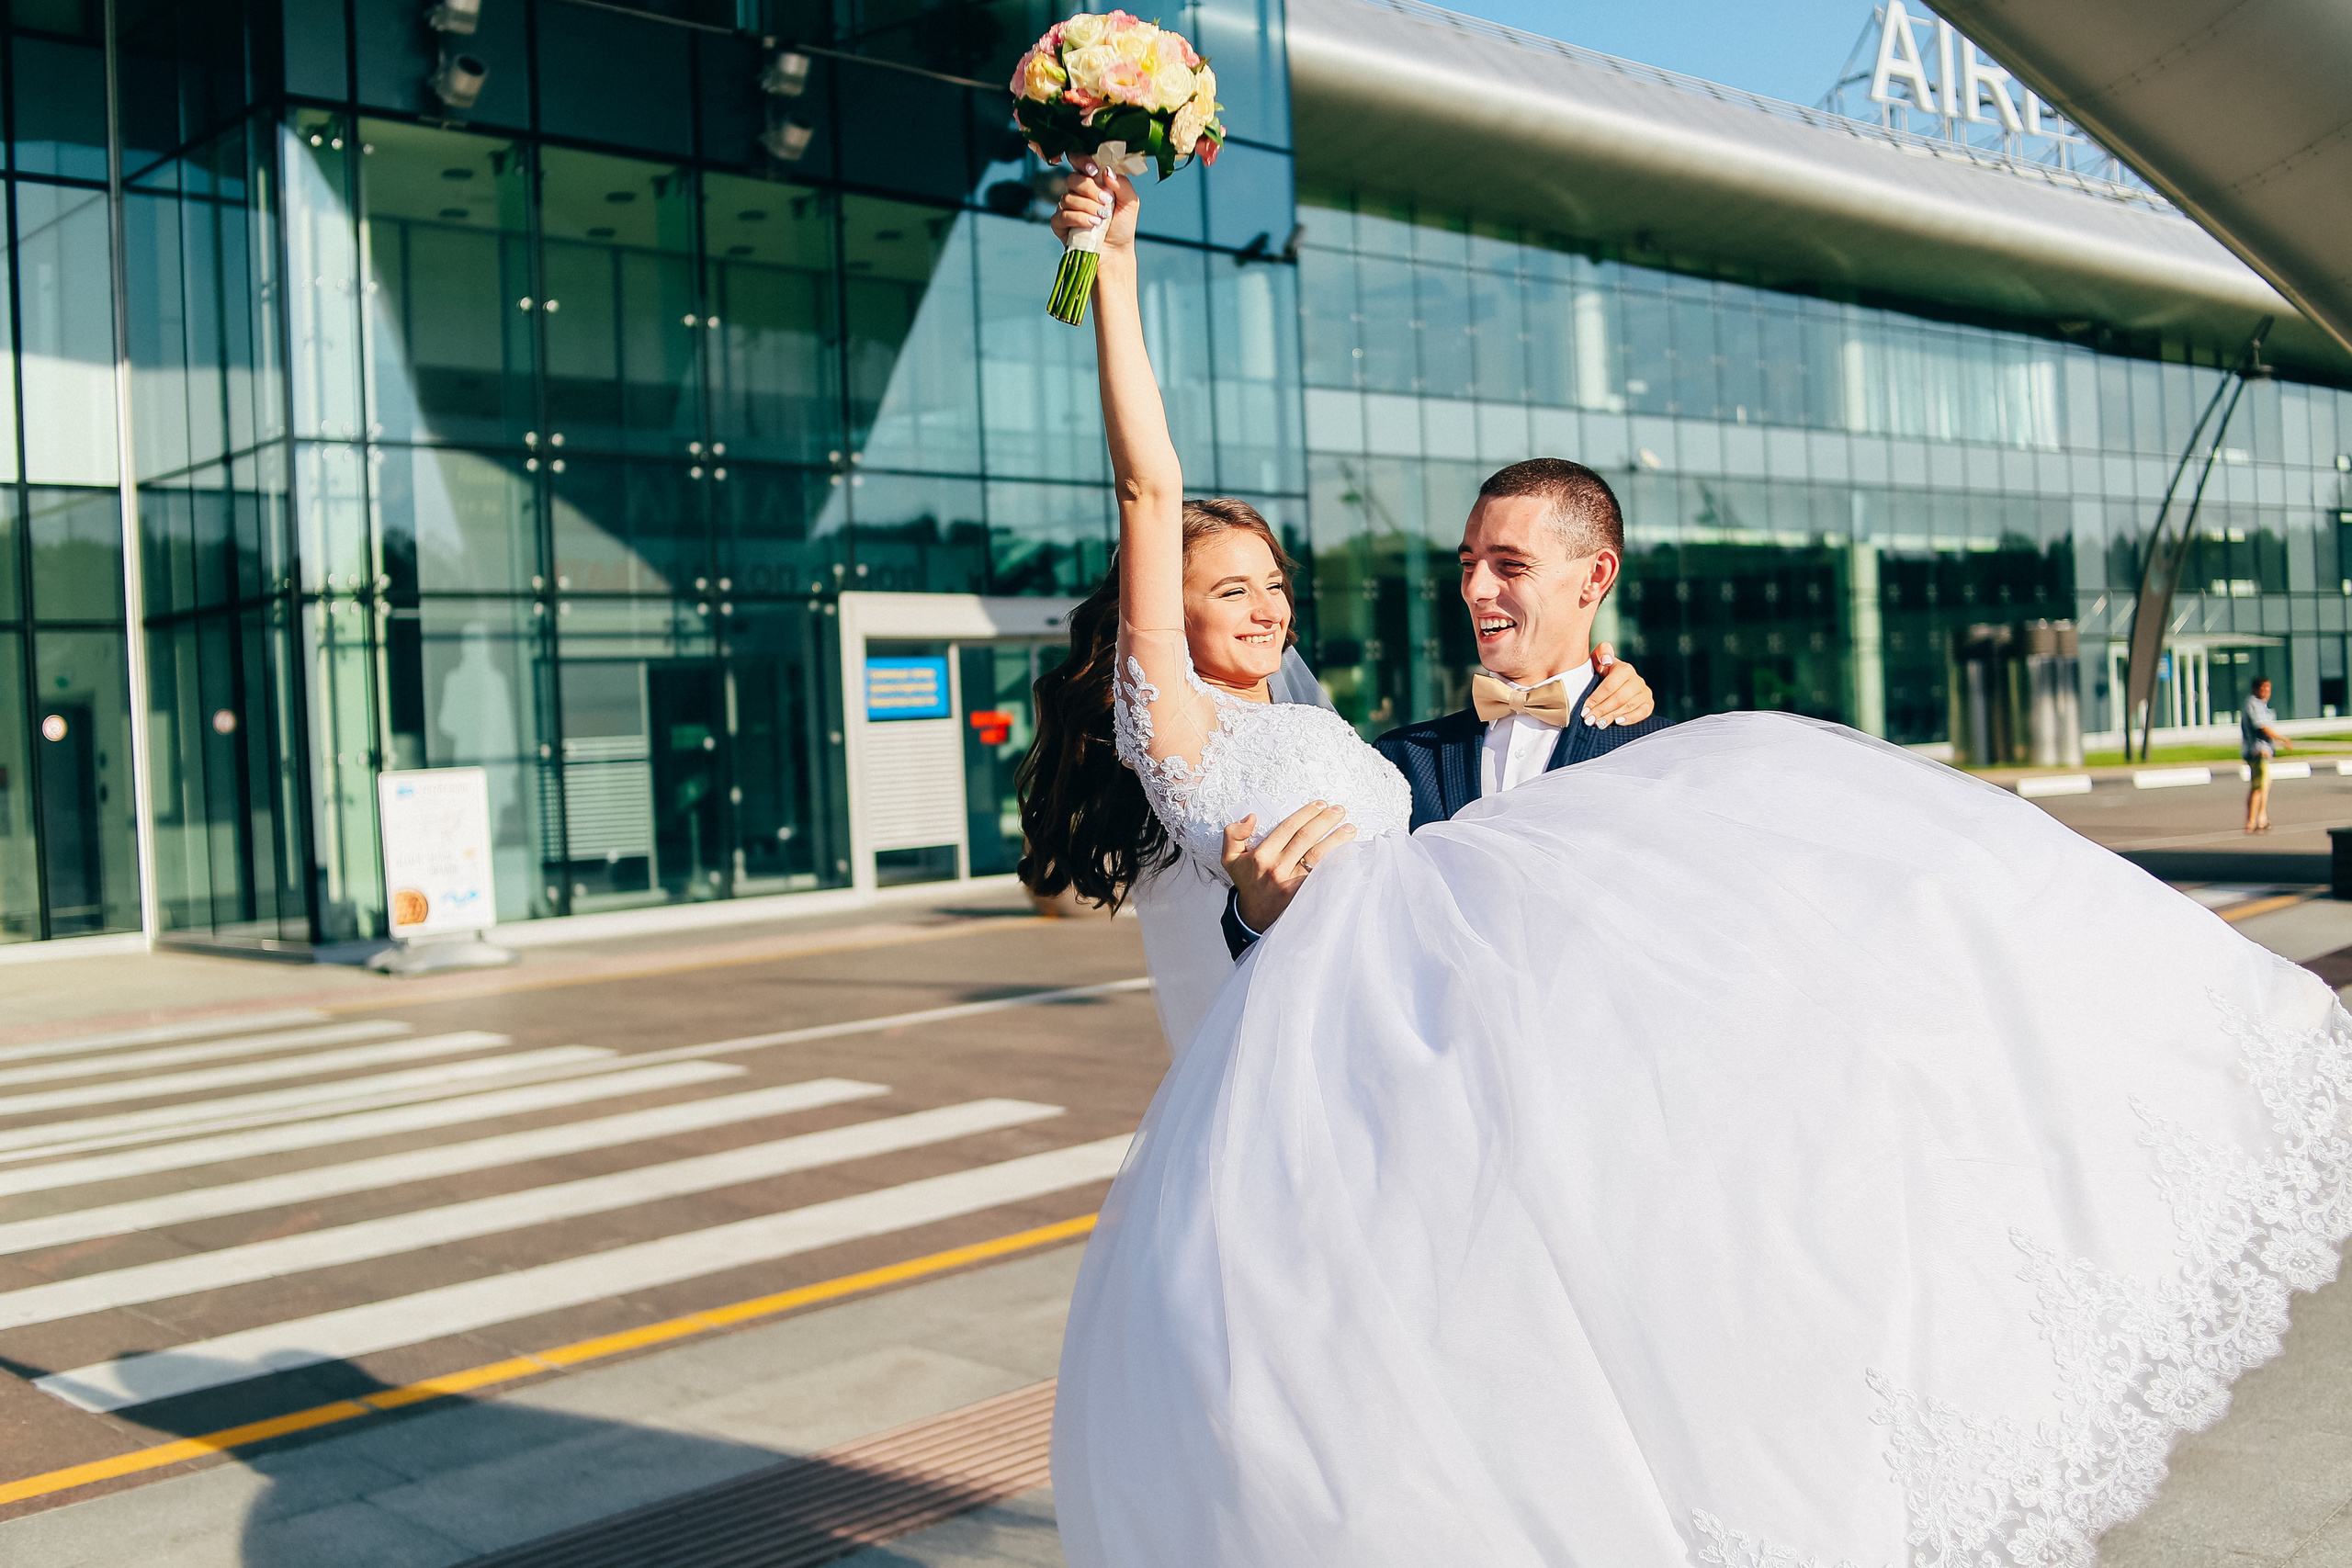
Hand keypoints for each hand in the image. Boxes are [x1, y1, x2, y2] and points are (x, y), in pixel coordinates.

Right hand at [1051, 164, 1139, 254]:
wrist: (1116, 251)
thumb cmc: (1122, 225)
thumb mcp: (1130, 202)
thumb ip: (1122, 184)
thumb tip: (1106, 170)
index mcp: (1091, 181)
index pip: (1078, 160)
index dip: (1082, 160)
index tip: (1094, 170)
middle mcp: (1076, 192)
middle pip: (1072, 179)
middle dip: (1090, 189)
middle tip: (1107, 201)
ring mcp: (1066, 207)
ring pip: (1068, 198)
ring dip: (1088, 207)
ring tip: (1102, 218)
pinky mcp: (1059, 224)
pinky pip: (1063, 215)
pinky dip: (1079, 219)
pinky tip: (1092, 225)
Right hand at [1221, 802, 1355, 934]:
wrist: (1254, 914)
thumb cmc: (1247, 881)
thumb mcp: (1230, 858)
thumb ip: (1234, 834)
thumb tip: (1251, 817)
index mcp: (1261, 856)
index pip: (1288, 828)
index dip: (1306, 814)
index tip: (1320, 804)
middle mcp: (1277, 868)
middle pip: (1305, 838)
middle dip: (1325, 821)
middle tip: (1339, 810)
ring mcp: (1292, 882)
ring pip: (1318, 855)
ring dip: (1336, 839)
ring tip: (1350, 828)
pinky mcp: (1303, 893)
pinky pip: (1322, 874)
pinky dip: (1336, 862)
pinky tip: (1347, 852)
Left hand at [1581, 644, 1654, 728]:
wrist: (1614, 681)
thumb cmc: (1602, 672)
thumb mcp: (1598, 660)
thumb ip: (1602, 652)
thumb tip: (1607, 660)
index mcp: (1624, 669)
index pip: (1609, 686)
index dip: (1596, 699)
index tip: (1584, 709)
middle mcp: (1637, 679)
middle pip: (1619, 698)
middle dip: (1602, 710)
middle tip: (1589, 720)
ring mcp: (1644, 692)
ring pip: (1628, 706)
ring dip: (1612, 716)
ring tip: (1598, 723)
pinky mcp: (1648, 703)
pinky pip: (1643, 712)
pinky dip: (1630, 718)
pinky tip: (1617, 722)